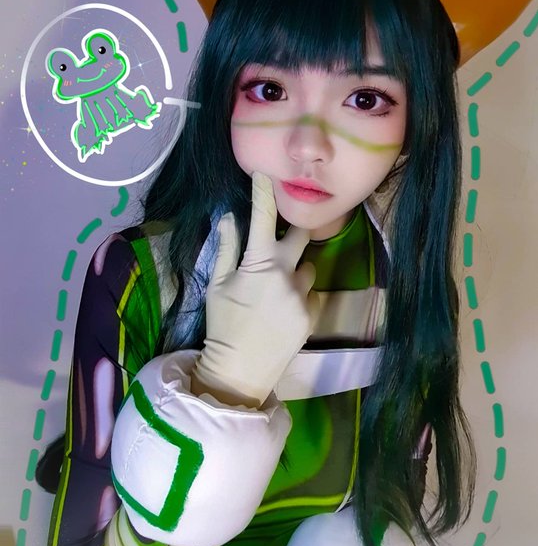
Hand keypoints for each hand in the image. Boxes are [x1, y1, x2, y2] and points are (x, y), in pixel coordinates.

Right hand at [191, 172, 319, 406]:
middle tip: (281, 239)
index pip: (263, 217)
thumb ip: (227, 249)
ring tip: (278, 288)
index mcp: (259, 263)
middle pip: (302, 234)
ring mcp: (303, 295)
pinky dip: (301, 295)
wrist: (240, 371)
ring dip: (297, 270)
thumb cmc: (223, 325)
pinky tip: (284, 310)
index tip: (264, 174)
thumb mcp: (218, 285)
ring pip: (309, 267)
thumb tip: (227, 217)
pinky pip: (312, 293)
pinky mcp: (312, 314)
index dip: (263, 191)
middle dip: (294, 230)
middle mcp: (287, 274)